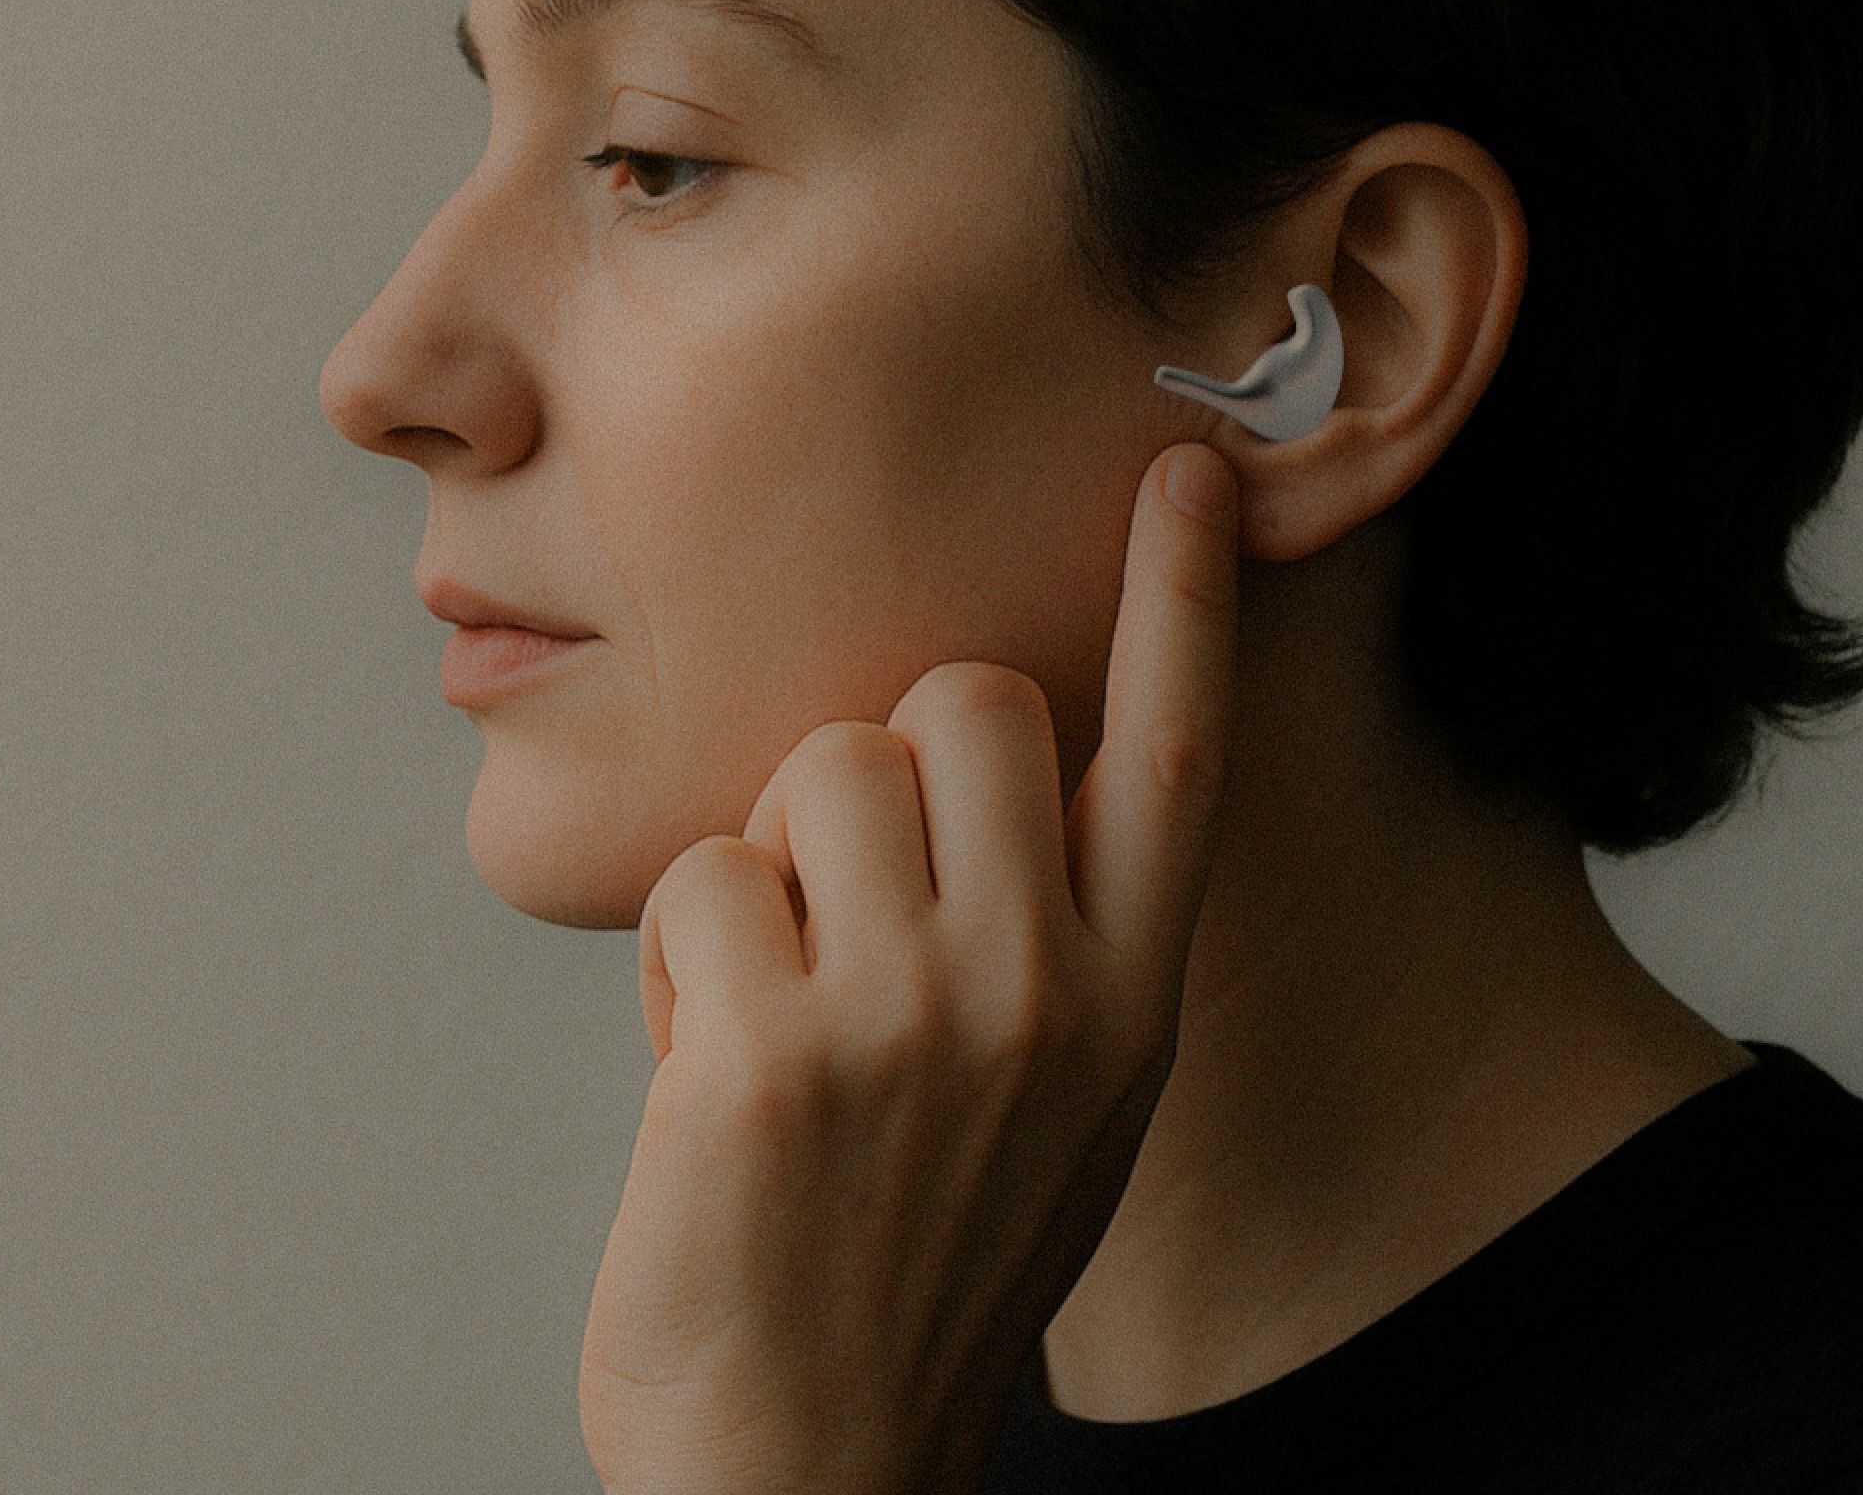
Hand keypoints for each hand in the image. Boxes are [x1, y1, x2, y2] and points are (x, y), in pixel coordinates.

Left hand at [577, 443, 1241, 1494]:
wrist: (814, 1473)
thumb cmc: (911, 1274)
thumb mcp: (1059, 1112)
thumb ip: (1057, 945)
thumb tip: (995, 777)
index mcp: (1130, 1000)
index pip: (1176, 751)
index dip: (1182, 598)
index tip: (1187, 466)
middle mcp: (1045, 992)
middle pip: (963, 701)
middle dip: (877, 764)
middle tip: (843, 907)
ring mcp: (910, 1020)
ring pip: (815, 769)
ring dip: (765, 870)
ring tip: (774, 1013)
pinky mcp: (766, 1058)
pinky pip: (698, 884)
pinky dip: (675, 973)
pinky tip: (706, 1084)